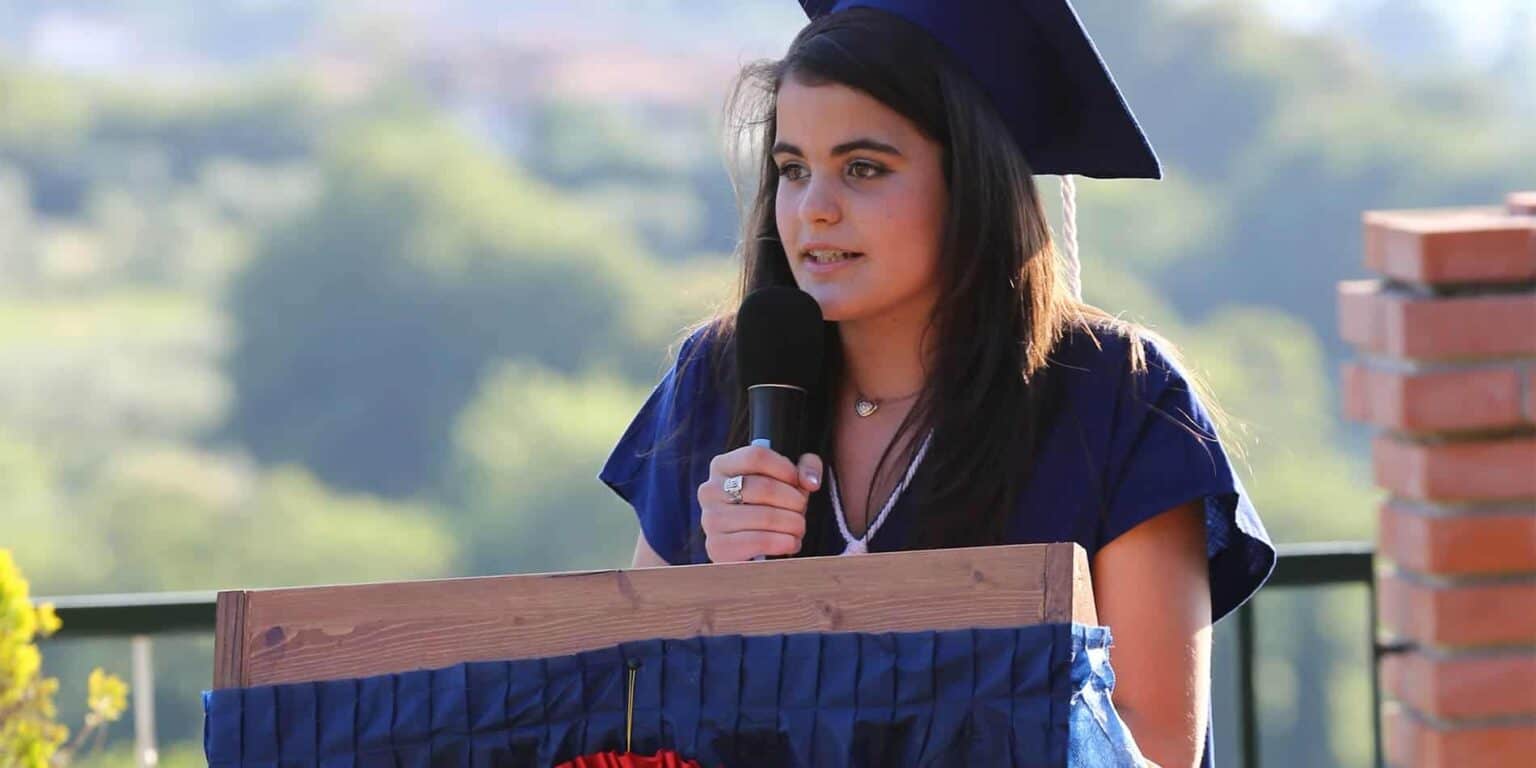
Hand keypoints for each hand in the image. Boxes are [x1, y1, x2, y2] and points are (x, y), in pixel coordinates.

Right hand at [698, 444, 822, 561]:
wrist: (750, 549)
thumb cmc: (769, 507)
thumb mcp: (786, 481)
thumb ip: (805, 468)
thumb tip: (810, 480)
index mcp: (722, 466)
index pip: (756, 456)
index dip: (785, 468)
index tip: (798, 482)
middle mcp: (710, 490)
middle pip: (764, 487)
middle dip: (794, 501)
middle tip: (802, 510)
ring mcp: (711, 520)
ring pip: (765, 516)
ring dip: (793, 524)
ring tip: (798, 528)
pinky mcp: (717, 548)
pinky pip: (759, 541)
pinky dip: (783, 543)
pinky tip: (790, 543)